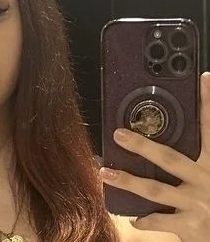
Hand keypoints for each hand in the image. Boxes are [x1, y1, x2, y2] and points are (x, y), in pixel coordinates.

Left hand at [99, 72, 209, 241]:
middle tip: (118, 134)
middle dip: (142, 146)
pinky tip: (131, 216)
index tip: (204, 78)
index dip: (208, 102)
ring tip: (105, 174)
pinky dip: (144, 220)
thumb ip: (199, 158)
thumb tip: (180, 137)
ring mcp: (198, 205)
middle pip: (169, 159)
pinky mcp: (192, 228)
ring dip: (128, 182)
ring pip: (156, 190)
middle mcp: (206, 181)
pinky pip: (160, 221)